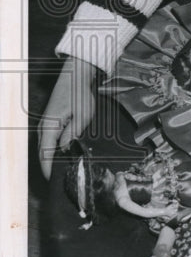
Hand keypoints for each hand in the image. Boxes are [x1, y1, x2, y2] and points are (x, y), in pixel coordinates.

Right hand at [38, 56, 98, 179]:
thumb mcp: (83, 116)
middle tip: (59, 180)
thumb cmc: (80, 94)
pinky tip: (61, 154)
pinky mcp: (49, 120)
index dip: (48, 168)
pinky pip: (47, 139)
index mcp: (49, 126)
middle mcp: (43, 126)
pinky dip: (51, 149)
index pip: (45, 153)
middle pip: (41, 152)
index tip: (52, 181)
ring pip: (43, 146)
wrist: (75, 75)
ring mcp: (44, 123)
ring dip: (50, 158)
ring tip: (60, 170)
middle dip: (48, 166)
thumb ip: (73, 134)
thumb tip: (65, 149)